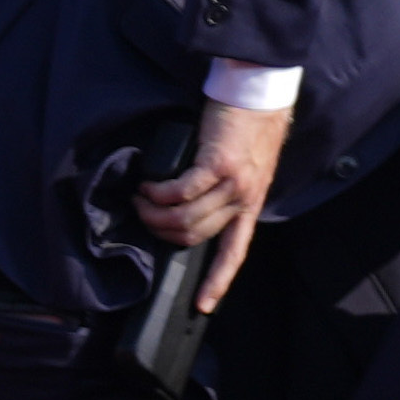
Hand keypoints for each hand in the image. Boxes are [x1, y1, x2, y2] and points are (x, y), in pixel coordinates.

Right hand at [136, 98, 291, 308]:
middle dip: (161, 231)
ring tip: (140, 199)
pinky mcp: (217, 164)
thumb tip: (192, 211)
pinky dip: (158, 193)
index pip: (236, 252)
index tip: (203, 306)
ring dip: (154, 212)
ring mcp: (233, 182)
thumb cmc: (247, 128)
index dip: (218, 282)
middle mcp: (244, 198)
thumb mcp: (246, 168)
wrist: (259, 93)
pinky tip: (148, 186)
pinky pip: (180, 191)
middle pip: (194, 236)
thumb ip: (226, 193)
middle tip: (144, 215)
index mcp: (251, 203)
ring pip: (184, 217)